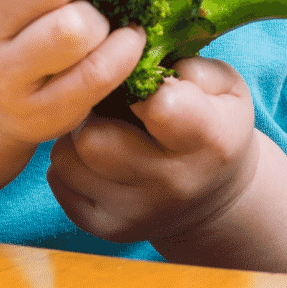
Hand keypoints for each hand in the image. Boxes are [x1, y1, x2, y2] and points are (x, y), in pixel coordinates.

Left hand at [45, 57, 259, 246]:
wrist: (213, 196)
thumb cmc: (216, 125)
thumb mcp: (227, 87)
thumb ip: (193, 65)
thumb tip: (144, 59)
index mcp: (209, 141)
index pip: (161, 107)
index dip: (142, 80)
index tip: (144, 79)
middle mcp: (172, 183)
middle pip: (95, 138)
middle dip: (93, 111)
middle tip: (106, 100)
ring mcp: (135, 212)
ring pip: (67, 159)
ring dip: (75, 134)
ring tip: (99, 125)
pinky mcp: (105, 228)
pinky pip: (59, 182)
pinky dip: (69, 163)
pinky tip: (94, 155)